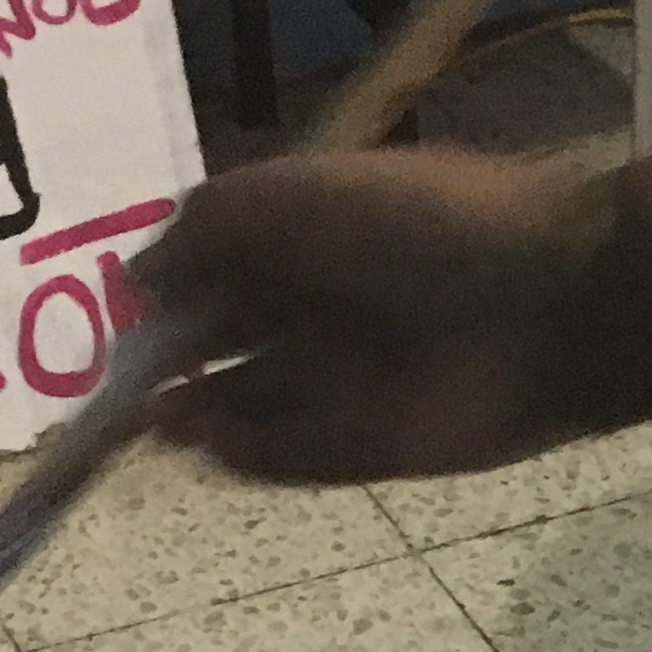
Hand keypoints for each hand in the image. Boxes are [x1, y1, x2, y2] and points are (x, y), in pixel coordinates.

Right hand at [137, 150, 611, 489]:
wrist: (543, 306)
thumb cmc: (419, 226)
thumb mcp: (294, 194)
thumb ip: (206, 225)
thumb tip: (139, 277)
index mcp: (308, 235)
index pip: (215, 264)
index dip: (163, 287)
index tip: (118, 308)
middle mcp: (319, 308)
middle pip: (221, 340)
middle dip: (164, 359)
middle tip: (108, 382)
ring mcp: (340, 382)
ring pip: (242, 403)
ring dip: (189, 413)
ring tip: (136, 419)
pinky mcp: (360, 448)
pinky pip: (281, 457)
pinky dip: (238, 453)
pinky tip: (199, 441)